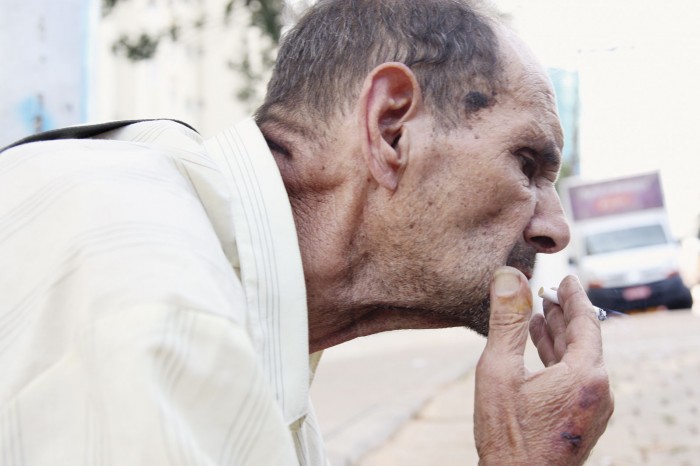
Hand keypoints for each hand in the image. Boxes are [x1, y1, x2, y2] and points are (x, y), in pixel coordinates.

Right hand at [474, 267, 613, 465]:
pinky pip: (576, 378)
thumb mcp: (500, 369)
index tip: (566, 278)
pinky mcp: (584, 419)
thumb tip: (509, 276)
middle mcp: (600, 391)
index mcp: (587, 375)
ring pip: (579, 360)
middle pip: (585, 340)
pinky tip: (540, 351)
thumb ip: (507, 320)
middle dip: (564, 314)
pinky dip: (559, 359)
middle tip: (546, 292)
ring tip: (539, 317)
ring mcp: (595, 408)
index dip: (575, 296)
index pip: (587, 322)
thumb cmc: (508, 434)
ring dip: (559, 337)